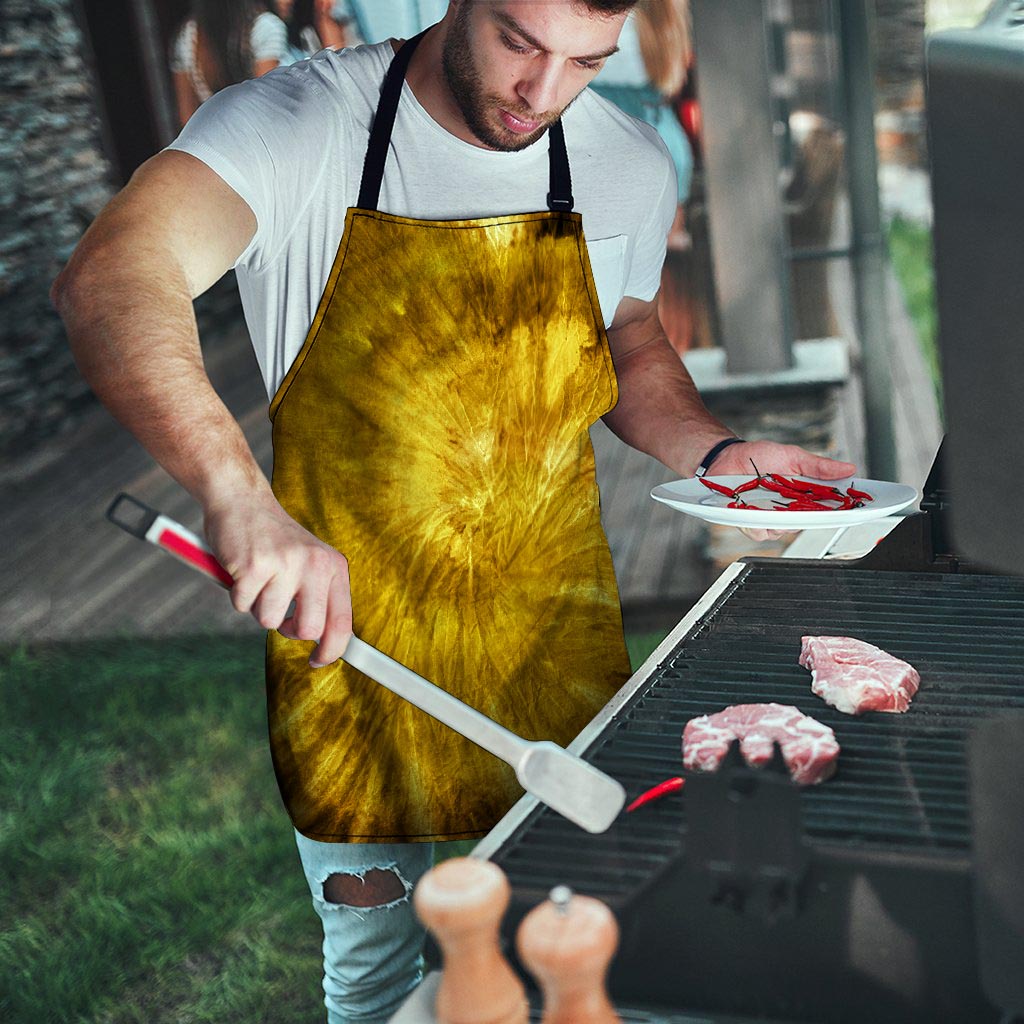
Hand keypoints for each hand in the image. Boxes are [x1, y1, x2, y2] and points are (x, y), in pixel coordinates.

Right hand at [203, 492, 351, 667]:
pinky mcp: (254, 566)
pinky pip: (242, 605)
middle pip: (309, 629)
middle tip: (279, 611)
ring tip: (258, 578)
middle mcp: (315, 565)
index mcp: (333, 566)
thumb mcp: (309, 562)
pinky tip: (242, 570)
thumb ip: (319, 596)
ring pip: (269, 621)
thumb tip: (326, 643)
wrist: (242, 500)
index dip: (332, 650)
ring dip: (257, 606)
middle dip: (288, 629)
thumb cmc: (273, 539)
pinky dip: (237, 594)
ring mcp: (285, 564)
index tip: (318, 661)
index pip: (342, 622)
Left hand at [707, 440, 856, 542]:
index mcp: (804, 495)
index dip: (843, 511)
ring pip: (784, 531)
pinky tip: (752, 509)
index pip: (829, 508)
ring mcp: (771, 518)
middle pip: (808, 523)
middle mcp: (790, 510)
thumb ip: (819, 466)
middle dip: (809, 516)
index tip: (856, 509)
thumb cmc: (759, 456)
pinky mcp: (751, 523)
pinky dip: (757, 522)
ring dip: (779, 518)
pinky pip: (760, 532)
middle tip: (804, 502)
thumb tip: (849, 468)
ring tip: (770, 500)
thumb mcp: (793, 456)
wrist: (727, 458)